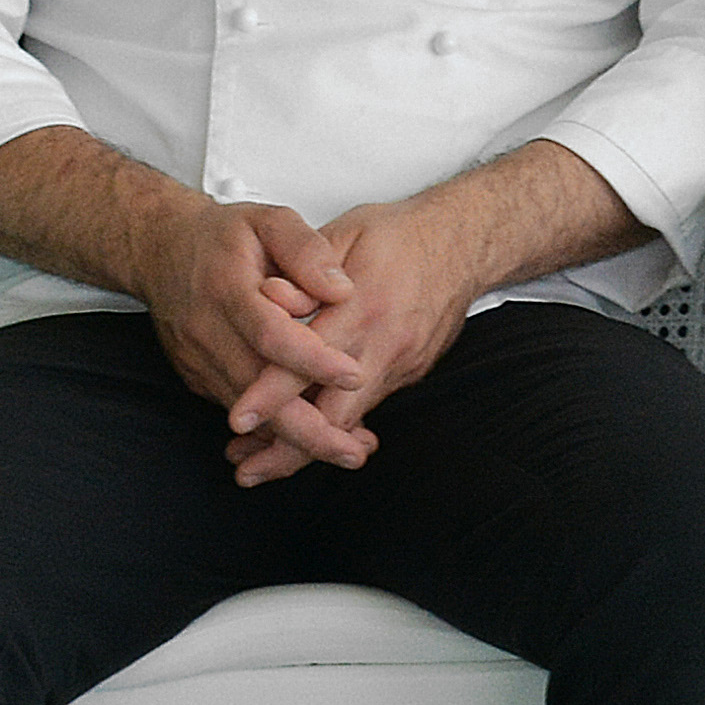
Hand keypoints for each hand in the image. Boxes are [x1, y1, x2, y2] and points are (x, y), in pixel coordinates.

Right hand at [124, 195, 364, 481]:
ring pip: (247, 412)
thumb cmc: (224, 236)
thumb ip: (306, 249)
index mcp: (228, 288)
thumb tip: (343, 289)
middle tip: (354, 451)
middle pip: (256, 391)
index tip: (355, 375)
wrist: (159, 250)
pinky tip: (314, 436)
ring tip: (348, 450)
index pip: (271, 334)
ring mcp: (198, 359)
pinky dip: (275, 429)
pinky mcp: (197, 377)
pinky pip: (238, 408)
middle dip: (306, 429)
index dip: (313, 360)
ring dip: (296, 438)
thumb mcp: (269, 220)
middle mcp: (208, 331)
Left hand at [220, 188, 484, 482]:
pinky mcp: (410, 373)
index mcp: (365, 306)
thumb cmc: (398, 235)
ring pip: (351, 420)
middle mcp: (386, 345)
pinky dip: (334, 424)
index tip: (239, 419)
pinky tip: (306, 433)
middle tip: (245, 470)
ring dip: (308, 444)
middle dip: (289, 448)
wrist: (464, 244)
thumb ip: (304, 271)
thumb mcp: (344, 235)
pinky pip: (366, 406)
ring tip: (261, 462)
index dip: (272, 394)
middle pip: (335, 416)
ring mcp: (402, 364)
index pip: (310, 361)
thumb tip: (267, 299)